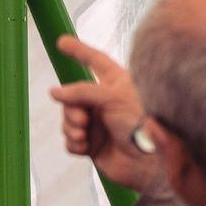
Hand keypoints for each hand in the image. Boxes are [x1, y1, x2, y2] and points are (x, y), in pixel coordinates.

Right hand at [48, 35, 159, 190]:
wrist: (151, 164)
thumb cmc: (140, 124)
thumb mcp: (112, 98)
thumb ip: (81, 92)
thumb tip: (54, 92)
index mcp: (115, 84)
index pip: (95, 61)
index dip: (80, 51)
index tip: (62, 41)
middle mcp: (105, 103)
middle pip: (72, 97)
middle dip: (71, 109)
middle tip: (83, 119)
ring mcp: (98, 124)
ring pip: (69, 120)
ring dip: (71, 127)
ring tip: (84, 135)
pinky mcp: (93, 146)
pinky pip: (71, 141)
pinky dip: (74, 143)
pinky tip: (85, 147)